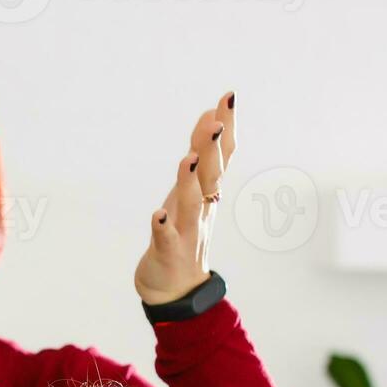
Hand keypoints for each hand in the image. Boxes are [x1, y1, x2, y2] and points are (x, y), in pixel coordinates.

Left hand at [133, 91, 236, 304]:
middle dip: (213, 148)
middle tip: (217, 121)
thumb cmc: (183, 234)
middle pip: (210, 175)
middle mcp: (200, 208)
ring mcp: (186, 230)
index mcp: (206, 193)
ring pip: (190, 203)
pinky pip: (166, 238)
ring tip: (189, 159)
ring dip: (190, 181)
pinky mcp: (168, 252)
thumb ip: (202, 156)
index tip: (228, 97)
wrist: (176, 289)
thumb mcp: (192, 191)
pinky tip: (159, 215)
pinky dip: (163, 226)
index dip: (225, 128)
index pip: (220, 156)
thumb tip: (210, 116)